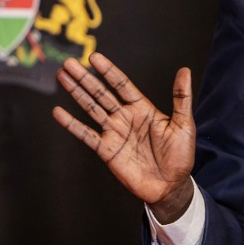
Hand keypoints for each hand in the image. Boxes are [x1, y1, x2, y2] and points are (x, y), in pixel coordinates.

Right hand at [53, 52, 195, 221]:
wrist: (171, 186)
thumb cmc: (180, 156)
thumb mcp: (184, 124)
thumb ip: (181, 97)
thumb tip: (185, 71)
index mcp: (143, 109)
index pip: (122, 84)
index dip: (108, 71)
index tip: (94, 58)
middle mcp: (125, 117)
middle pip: (101, 93)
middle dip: (85, 78)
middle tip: (69, 63)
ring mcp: (114, 133)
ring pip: (91, 108)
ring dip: (76, 93)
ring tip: (62, 77)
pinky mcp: (106, 150)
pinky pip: (86, 134)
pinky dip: (72, 124)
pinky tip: (58, 112)